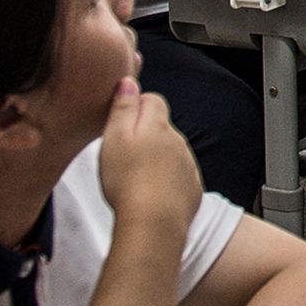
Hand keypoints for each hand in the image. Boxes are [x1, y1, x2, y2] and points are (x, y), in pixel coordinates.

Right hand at [96, 77, 203, 241]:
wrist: (154, 223)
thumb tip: (128, 83)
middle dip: (144, 135)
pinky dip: (165, 181)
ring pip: (170, 153)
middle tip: (122, 154)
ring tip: (133, 178)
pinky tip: (149, 194)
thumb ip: (122, 108)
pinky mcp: (191, 189)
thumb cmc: (128, 181)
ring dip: (155, 159)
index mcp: (158, 126)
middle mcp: (178, 141)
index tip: (120, 121)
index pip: (152, 100)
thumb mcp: (114, 138)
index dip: (135, 106)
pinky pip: (177, 177)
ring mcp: (187, 165)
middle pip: (161, 128)